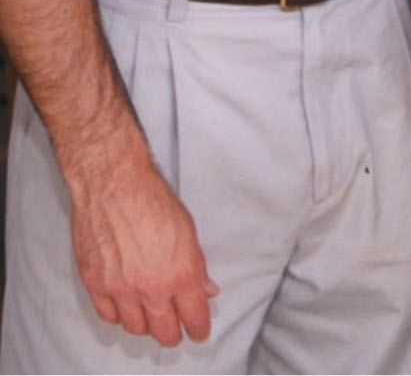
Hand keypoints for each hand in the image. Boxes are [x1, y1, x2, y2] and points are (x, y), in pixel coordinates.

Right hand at [69, 156, 217, 346]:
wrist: (113, 184)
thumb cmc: (152, 198)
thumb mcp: (188, 229)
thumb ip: (197, 266)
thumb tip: (207, 289)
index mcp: (180, 273)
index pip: (194, 316)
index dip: (199, 328)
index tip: (199, 331)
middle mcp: (151, 287)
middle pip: (164, 332)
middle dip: (174, 333)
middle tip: (177, 329)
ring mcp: (120, 289)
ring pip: (136, 328)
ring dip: (146, 325)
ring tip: (151, 315)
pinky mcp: (95, 285)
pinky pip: (109, 316)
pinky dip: (119, 316)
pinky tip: (126, 306)